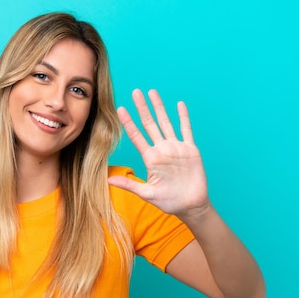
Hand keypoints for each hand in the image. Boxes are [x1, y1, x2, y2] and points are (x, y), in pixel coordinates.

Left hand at [108, 89, 209, 221]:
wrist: (190, 205)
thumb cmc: (169, 201)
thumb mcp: (147, 194)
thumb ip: (129, 185)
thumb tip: (108, 181)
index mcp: (150, 158)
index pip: (136, 136)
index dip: (128, 122)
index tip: (120, 109)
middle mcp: (161, 149)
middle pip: (150, 124)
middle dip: (142, 108)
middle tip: (135, 92)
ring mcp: (176, 148)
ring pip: (166, 122)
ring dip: (159, 107)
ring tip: (152, 92)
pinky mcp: (190, 150)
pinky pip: (186, 130)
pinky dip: (183, 117)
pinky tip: (179, 104)